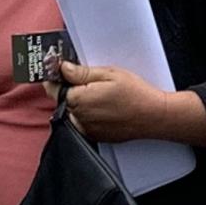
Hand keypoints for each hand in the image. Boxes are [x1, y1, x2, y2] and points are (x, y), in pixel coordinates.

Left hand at [49, 62, 169, 142]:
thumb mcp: (109, 74)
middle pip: (63, 99)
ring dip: (80, 102)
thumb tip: (63, 68)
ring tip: (102, 95)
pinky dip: (89, 114)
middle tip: (92, 81)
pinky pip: (83, 122)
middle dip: (72, 89)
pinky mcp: (93, 136)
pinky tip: (106, 107)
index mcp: (79, 99)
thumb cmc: (135, 94)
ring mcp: (85, 129)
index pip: (53, 88)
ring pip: (73, 111)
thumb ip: (82, 72)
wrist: (153, 117)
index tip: (60, 70)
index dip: (56, 77)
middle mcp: (78, 118)